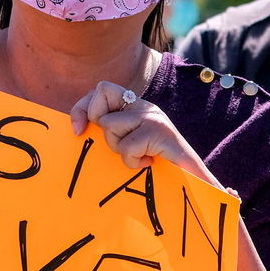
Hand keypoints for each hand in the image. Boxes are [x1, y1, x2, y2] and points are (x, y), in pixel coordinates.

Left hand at [70, 81, 216, 184]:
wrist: (193, 181)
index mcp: (136, 106)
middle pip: (101, 106)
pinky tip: (148, 163)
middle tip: (124, 146)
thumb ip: (109, 130)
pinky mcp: (160, 132)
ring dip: (120, 150)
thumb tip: (76, 128)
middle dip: (104, 133)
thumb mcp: (126, 143)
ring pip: (110, 126)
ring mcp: (153, 118)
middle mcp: (144, 106)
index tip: (77, 130)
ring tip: (140, 156)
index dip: (82, 108)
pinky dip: (133, 162)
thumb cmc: (156, 166)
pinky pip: (127, 146)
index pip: (101, 89)